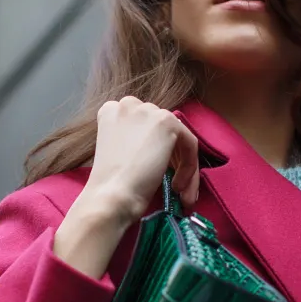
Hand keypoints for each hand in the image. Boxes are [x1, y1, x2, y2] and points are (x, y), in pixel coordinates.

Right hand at [54, 97, 198, 277]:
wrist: (112, 196)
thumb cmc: (111, 186)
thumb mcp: (117, 154)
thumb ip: (134, 141)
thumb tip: (160, 147)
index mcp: (111, 111)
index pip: (143, 126)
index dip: (154, 150)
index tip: (158, 173)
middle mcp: (128, 105)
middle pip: (162, 131)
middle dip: (173, 159)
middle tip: (175, 186)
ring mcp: (148, 111)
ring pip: (179, 138)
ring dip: (184, 168)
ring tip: (180, 193)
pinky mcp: (167, 122)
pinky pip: (189, 143)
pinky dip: (189, 167)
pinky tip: (178, 187)